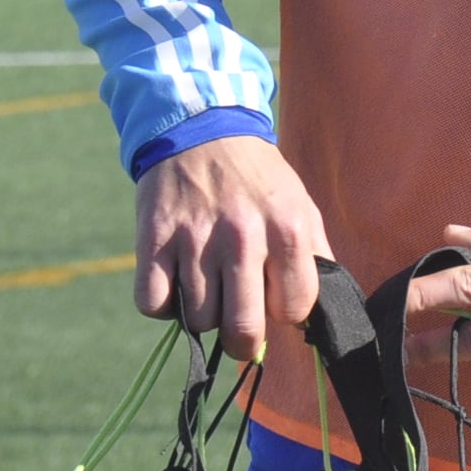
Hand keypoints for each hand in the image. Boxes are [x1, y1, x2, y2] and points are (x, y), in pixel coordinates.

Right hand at [132, 135, 330, 362]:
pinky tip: (176, 280)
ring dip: (203, 313)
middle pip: (242, 330)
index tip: (274, 298)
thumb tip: (317, 318)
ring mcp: (195, 239)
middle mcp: (242, 235)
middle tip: (239, 325)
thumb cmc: (258, 180)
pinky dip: (163, 303)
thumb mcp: (301, 207)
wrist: (202, 129)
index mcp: (287, 227)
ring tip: (208, 282)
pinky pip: (154, 304)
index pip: (293, 310)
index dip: (284, 312)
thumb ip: (315, 259)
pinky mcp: (154, 240)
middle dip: (243, 341)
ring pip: (198, 321)